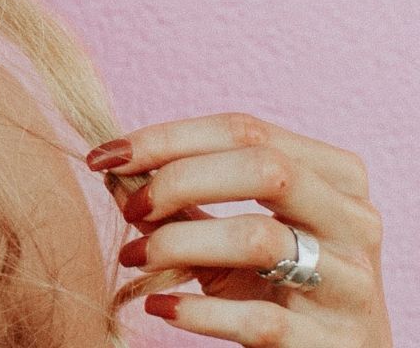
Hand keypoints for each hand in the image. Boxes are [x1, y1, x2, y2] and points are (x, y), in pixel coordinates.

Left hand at [87, 112, 390, 345]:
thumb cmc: (277, 286)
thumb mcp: (231, 236)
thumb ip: (182, 200)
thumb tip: (113, 169)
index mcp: (335, 177)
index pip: (247, 132)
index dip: (167, 138)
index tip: (106, 156)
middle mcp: (354, 222)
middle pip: (266, 169)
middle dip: (179, 181)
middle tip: (129, 211)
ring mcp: (351, 283)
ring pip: (261, 238)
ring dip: (178, 243)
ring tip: (135, 257)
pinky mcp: (333, 341)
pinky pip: (259, 318)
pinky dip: (198, 311)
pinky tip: (161, 307)